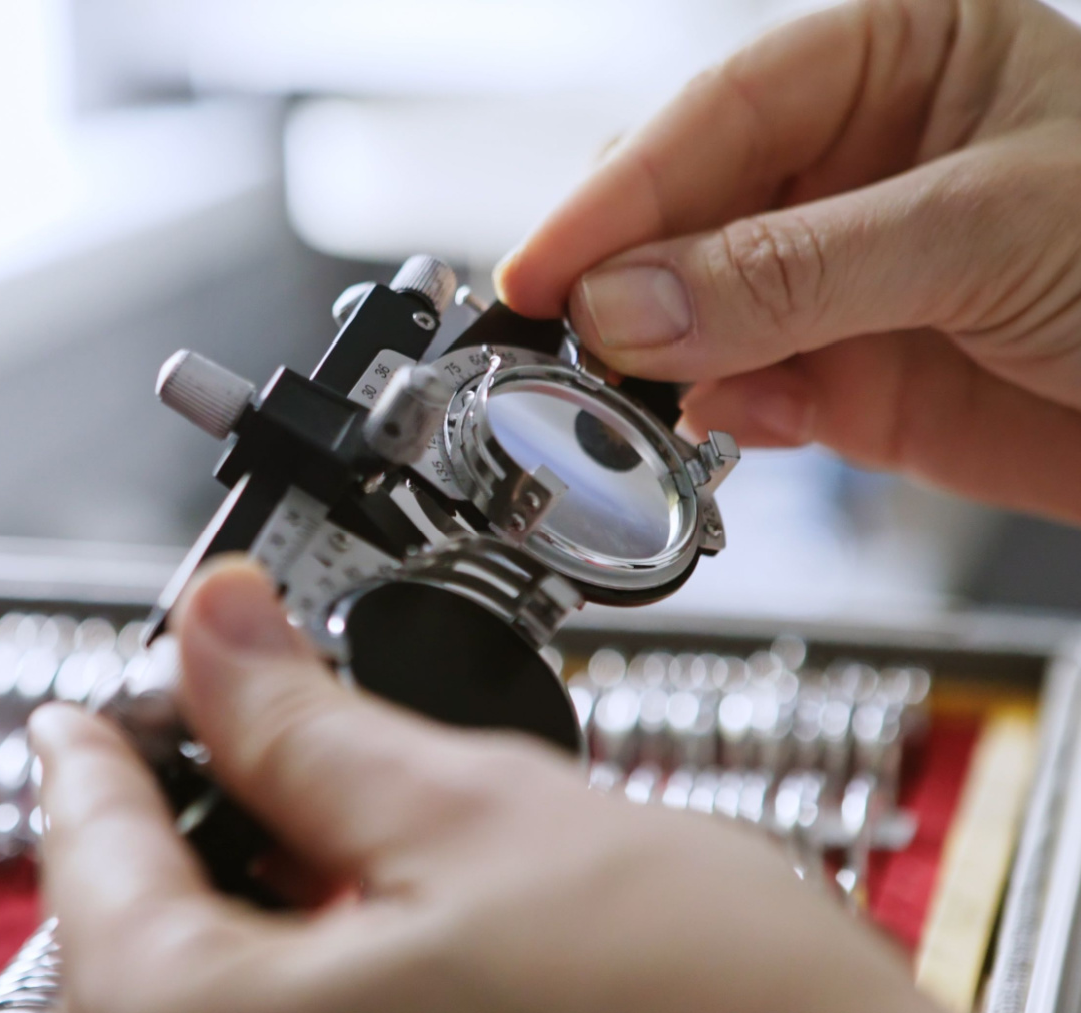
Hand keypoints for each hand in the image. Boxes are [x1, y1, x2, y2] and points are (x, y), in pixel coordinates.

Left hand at [30, 559, 980, 1012]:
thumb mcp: (478, 817)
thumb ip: (311, 722)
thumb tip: (221, 628)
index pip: (90, 857)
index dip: (97, 746)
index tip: (88, 705)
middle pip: (132, 941)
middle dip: (170, 821)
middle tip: (218, 729)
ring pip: (202, 1006)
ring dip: (234, 897)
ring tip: (305, 808)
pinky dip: (292, 971)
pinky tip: (357, 912)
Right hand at [495, 0, 1080, 525]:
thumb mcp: (986, 226)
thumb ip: (796, 264)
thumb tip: (632, 297)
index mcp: (892, 65)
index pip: (719, 112)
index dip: (620, 190)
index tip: (546, 266)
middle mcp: (849, 169)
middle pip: (683, 211)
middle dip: (626, 278)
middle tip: (578, 341)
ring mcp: (837, 280)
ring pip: (690, 313)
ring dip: (657, 361)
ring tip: (643, 398)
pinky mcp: (842, 380)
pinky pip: (736, 394)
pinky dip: (716, 418)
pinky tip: (732, 425)